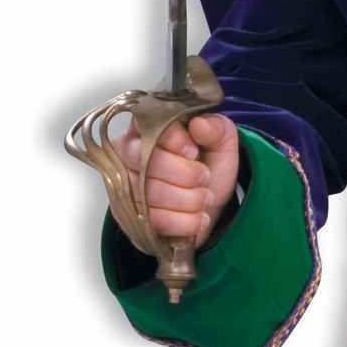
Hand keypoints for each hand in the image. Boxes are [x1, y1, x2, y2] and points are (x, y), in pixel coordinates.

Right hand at [112, 111, 240, 251]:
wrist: (208, 201)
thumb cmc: (208, 165)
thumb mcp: (221, 141)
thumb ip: (215, 128)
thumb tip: (199, 124)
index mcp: (147, 126)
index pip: (150, 128)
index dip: (176, 142)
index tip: (194, 152)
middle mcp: (127, 153)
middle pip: (148, 163)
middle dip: (186, 175)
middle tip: (204, 177)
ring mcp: (125, 185)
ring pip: (151, 194)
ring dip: (190, 200)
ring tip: (205, 198)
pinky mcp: (130, 216)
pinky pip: (154, 221)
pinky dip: (185, 222)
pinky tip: (198, 217)